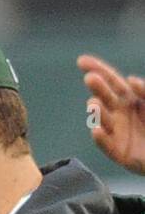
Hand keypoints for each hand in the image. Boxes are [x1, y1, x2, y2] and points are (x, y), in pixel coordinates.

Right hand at [79, 54, 144, 174]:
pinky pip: (106, 145)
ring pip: (103, 120)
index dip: (98, 69)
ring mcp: (117, 133)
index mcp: (132, 98)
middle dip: (97, 88)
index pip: (112, 81)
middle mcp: (120, 113)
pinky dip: (100, 138)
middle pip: (105, 97)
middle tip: (90, 79)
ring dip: (97, 111)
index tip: (81, 61)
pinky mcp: (118, 153)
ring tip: (94, 104)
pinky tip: (96, 130)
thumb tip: (130, 80)